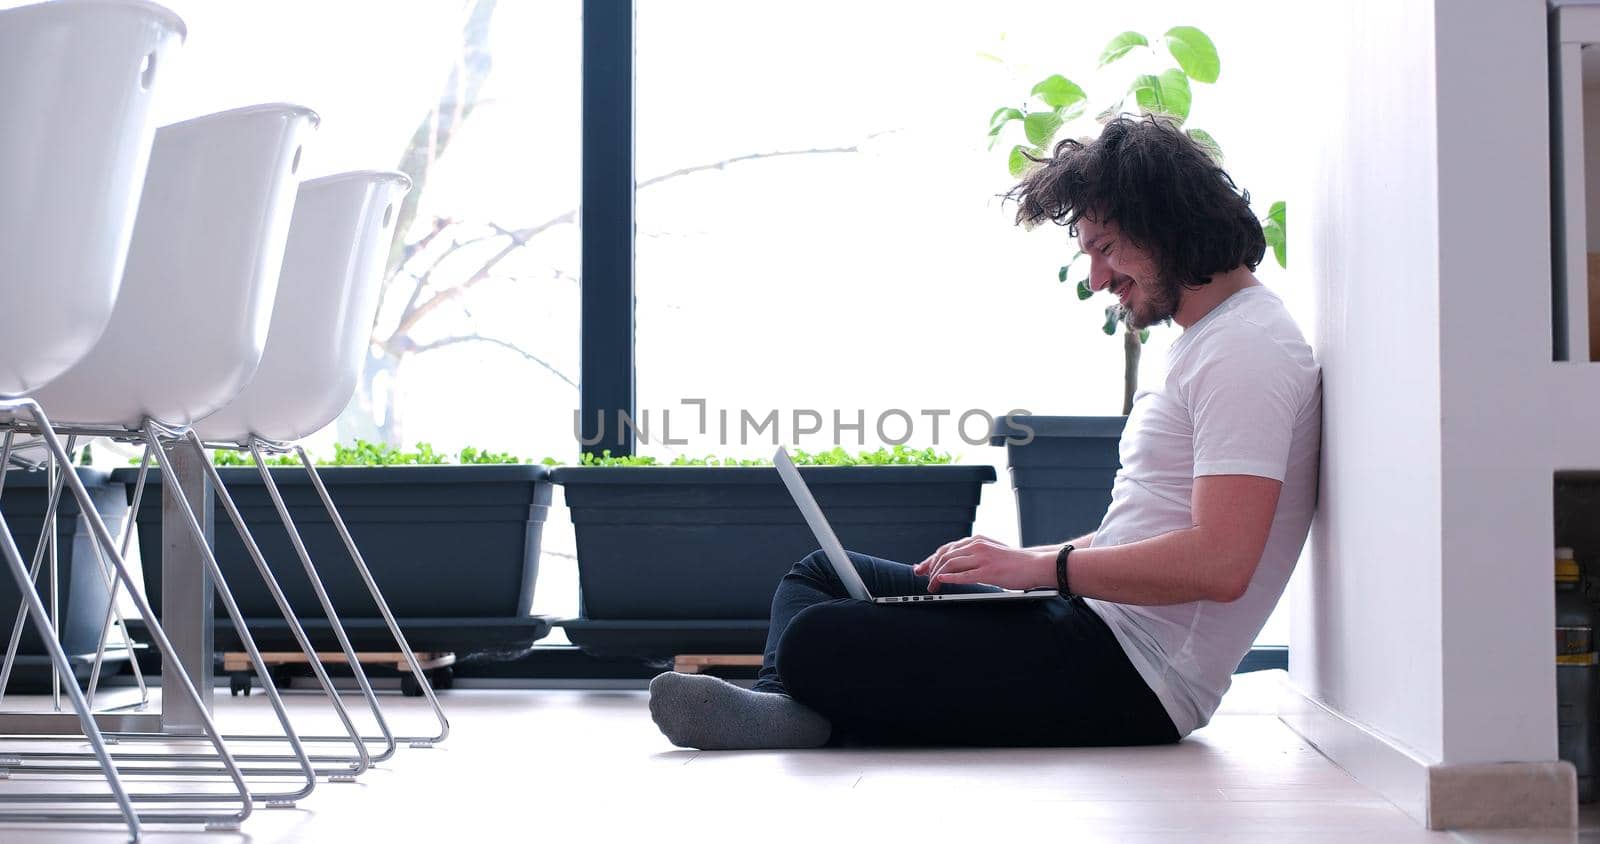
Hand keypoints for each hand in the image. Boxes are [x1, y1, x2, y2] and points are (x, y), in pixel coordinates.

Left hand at [912, 535, 1051, 591]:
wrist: (1035, 564)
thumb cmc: (1014, 562)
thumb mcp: (990, 553)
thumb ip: (974, 556)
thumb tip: (954, 568)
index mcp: (976, 541)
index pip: (947, 548)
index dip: (932, 559)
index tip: (922, 568)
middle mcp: (976, 546)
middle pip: (945, 555)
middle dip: (930, 568)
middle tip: (923, 579)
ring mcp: (982, 558)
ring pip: (950, 564)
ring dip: (938, 576)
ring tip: (932, 587)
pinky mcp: (989, 571)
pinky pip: (964, 575)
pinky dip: (950, 579)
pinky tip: (942, 582)